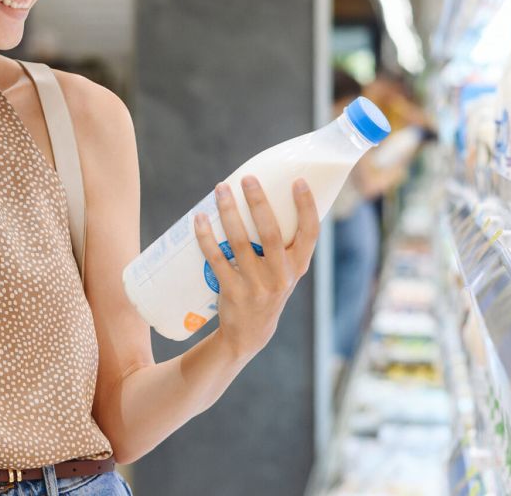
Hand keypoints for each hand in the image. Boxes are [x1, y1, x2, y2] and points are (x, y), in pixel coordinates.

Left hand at [195, 176, 320, 358]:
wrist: (249, 334)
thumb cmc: (267, 289)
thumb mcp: (284, 272)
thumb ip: (282, 244)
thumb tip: (263, 198)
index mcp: (298, 266)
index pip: (310, 233)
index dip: (307, 207)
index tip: (298, 181)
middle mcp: (281, 276)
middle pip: (271, 233)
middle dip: (259, 202)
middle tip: (247, 178)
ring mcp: (257, 286)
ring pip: (241, 242)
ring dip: (229, 212)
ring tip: (221, 189)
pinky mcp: (233, 292)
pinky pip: (217, 259)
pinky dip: (207, 237)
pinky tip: (200, 219)